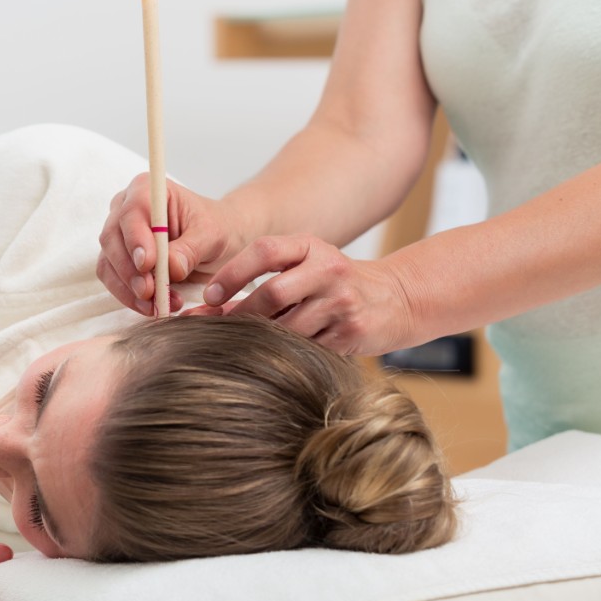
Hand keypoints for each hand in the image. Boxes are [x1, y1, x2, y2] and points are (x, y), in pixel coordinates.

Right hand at [97, 172, 247, 314]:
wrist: (216, 242)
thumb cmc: (215, 229)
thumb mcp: (212, 236)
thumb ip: (190, 249)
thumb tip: (170, 268)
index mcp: (148, 190)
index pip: (132, 212)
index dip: (136, 239)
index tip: (147, 264)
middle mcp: (125, 208)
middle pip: (112, 238)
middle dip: (129, 270)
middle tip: (149, 292)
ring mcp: (118, 234)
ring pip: (108, 261)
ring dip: (129, 288)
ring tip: (157, 304)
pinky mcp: (117, 258)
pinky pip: (112, 279)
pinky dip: (128, 297)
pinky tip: (151, 306)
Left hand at [199, 234, 415, 355]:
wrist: (395, 298)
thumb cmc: (332, 283)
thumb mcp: (301, 268)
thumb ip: (259, 282)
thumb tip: (204, 311)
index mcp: (310, 246)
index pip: (264, 251)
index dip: (233, 273)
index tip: (211, 296)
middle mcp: (328, 269)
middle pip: (273, 293)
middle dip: (242, 314)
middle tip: (221, 329)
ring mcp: (342, 301)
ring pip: (287, 327)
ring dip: (262, 338)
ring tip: (246, 344)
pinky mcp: (351, 331)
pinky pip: (307, 347)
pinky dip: (287, 352)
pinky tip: (280, 354)